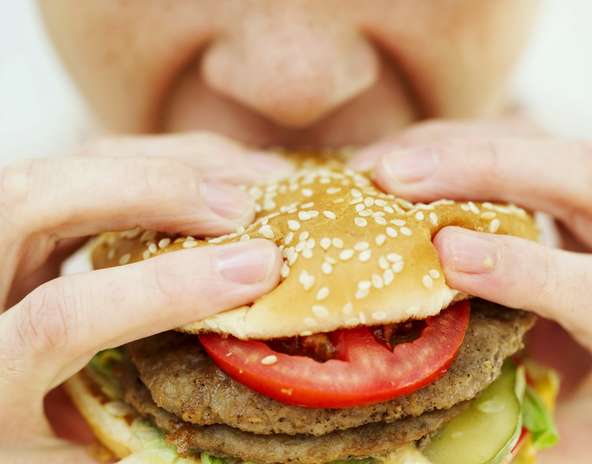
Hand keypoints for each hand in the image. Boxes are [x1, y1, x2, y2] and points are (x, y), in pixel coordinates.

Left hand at [0, 132, 291, 462]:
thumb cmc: (6, 443)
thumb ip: (126, 456)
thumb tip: (222, 440)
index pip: (67, 315)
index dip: (167, 288)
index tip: (255, 271)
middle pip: (36, 197)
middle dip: (153, 189)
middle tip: (242, 206)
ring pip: (61, 164)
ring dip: (160, 160)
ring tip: (244, 173)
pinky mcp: (20, 223)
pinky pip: (81, 168)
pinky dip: (149, 161)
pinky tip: (203, 172)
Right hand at [350, 119, 591, 462]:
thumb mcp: (576, 440)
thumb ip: (517, 436)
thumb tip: (410, 438)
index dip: (525, 271)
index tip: (446, 258)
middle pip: (586, 177)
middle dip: (485, 168)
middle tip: (393, 176)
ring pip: (553, 148)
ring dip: (462, 146)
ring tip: (382, 163)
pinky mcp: (573, 197)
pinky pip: (526, 150)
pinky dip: (463, 147)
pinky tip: (409, 157)